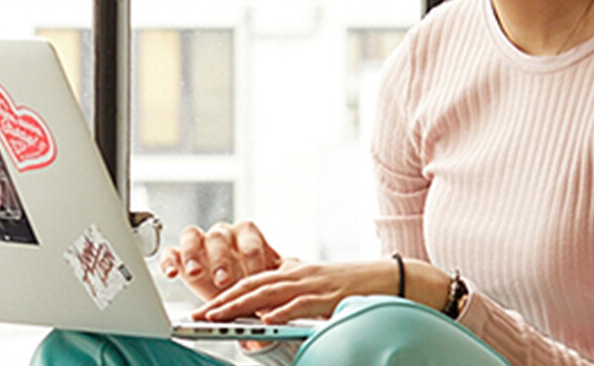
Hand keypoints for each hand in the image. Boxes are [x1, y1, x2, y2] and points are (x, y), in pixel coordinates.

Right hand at [159, 221, 282, 302]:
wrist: (238, 296)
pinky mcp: (180, 257)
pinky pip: (170, 252)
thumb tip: (296, 269)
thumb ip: (278, 274)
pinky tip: (172, 274)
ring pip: (193, 236)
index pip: (248, 234)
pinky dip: (169, 260)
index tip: (255, 275)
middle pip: (219, 235)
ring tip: (195, 273)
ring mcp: (200, 244)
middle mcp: (222, 235)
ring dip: (194, 254)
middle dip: (222, 258)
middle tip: (224, 280)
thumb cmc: (257, 285)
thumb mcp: (271, 280)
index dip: (252, 254)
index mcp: (246, 235)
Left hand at [194, 257, 443, 324]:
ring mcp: (313, 284)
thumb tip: (273, 307)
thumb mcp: (319, 284)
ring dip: (241, 305)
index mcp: (293, 272)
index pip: (252, 280)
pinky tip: (265, 320)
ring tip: (219, 317)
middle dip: (223, 300)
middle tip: (200, 314)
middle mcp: (298, 274)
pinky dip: (281, 312)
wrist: (392, 277)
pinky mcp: (330, 296)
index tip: (205, 307)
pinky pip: (301, 305)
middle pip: (252, 284)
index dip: (225, 293)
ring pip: (269, 292)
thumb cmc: (356, 284)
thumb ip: (296, 290)